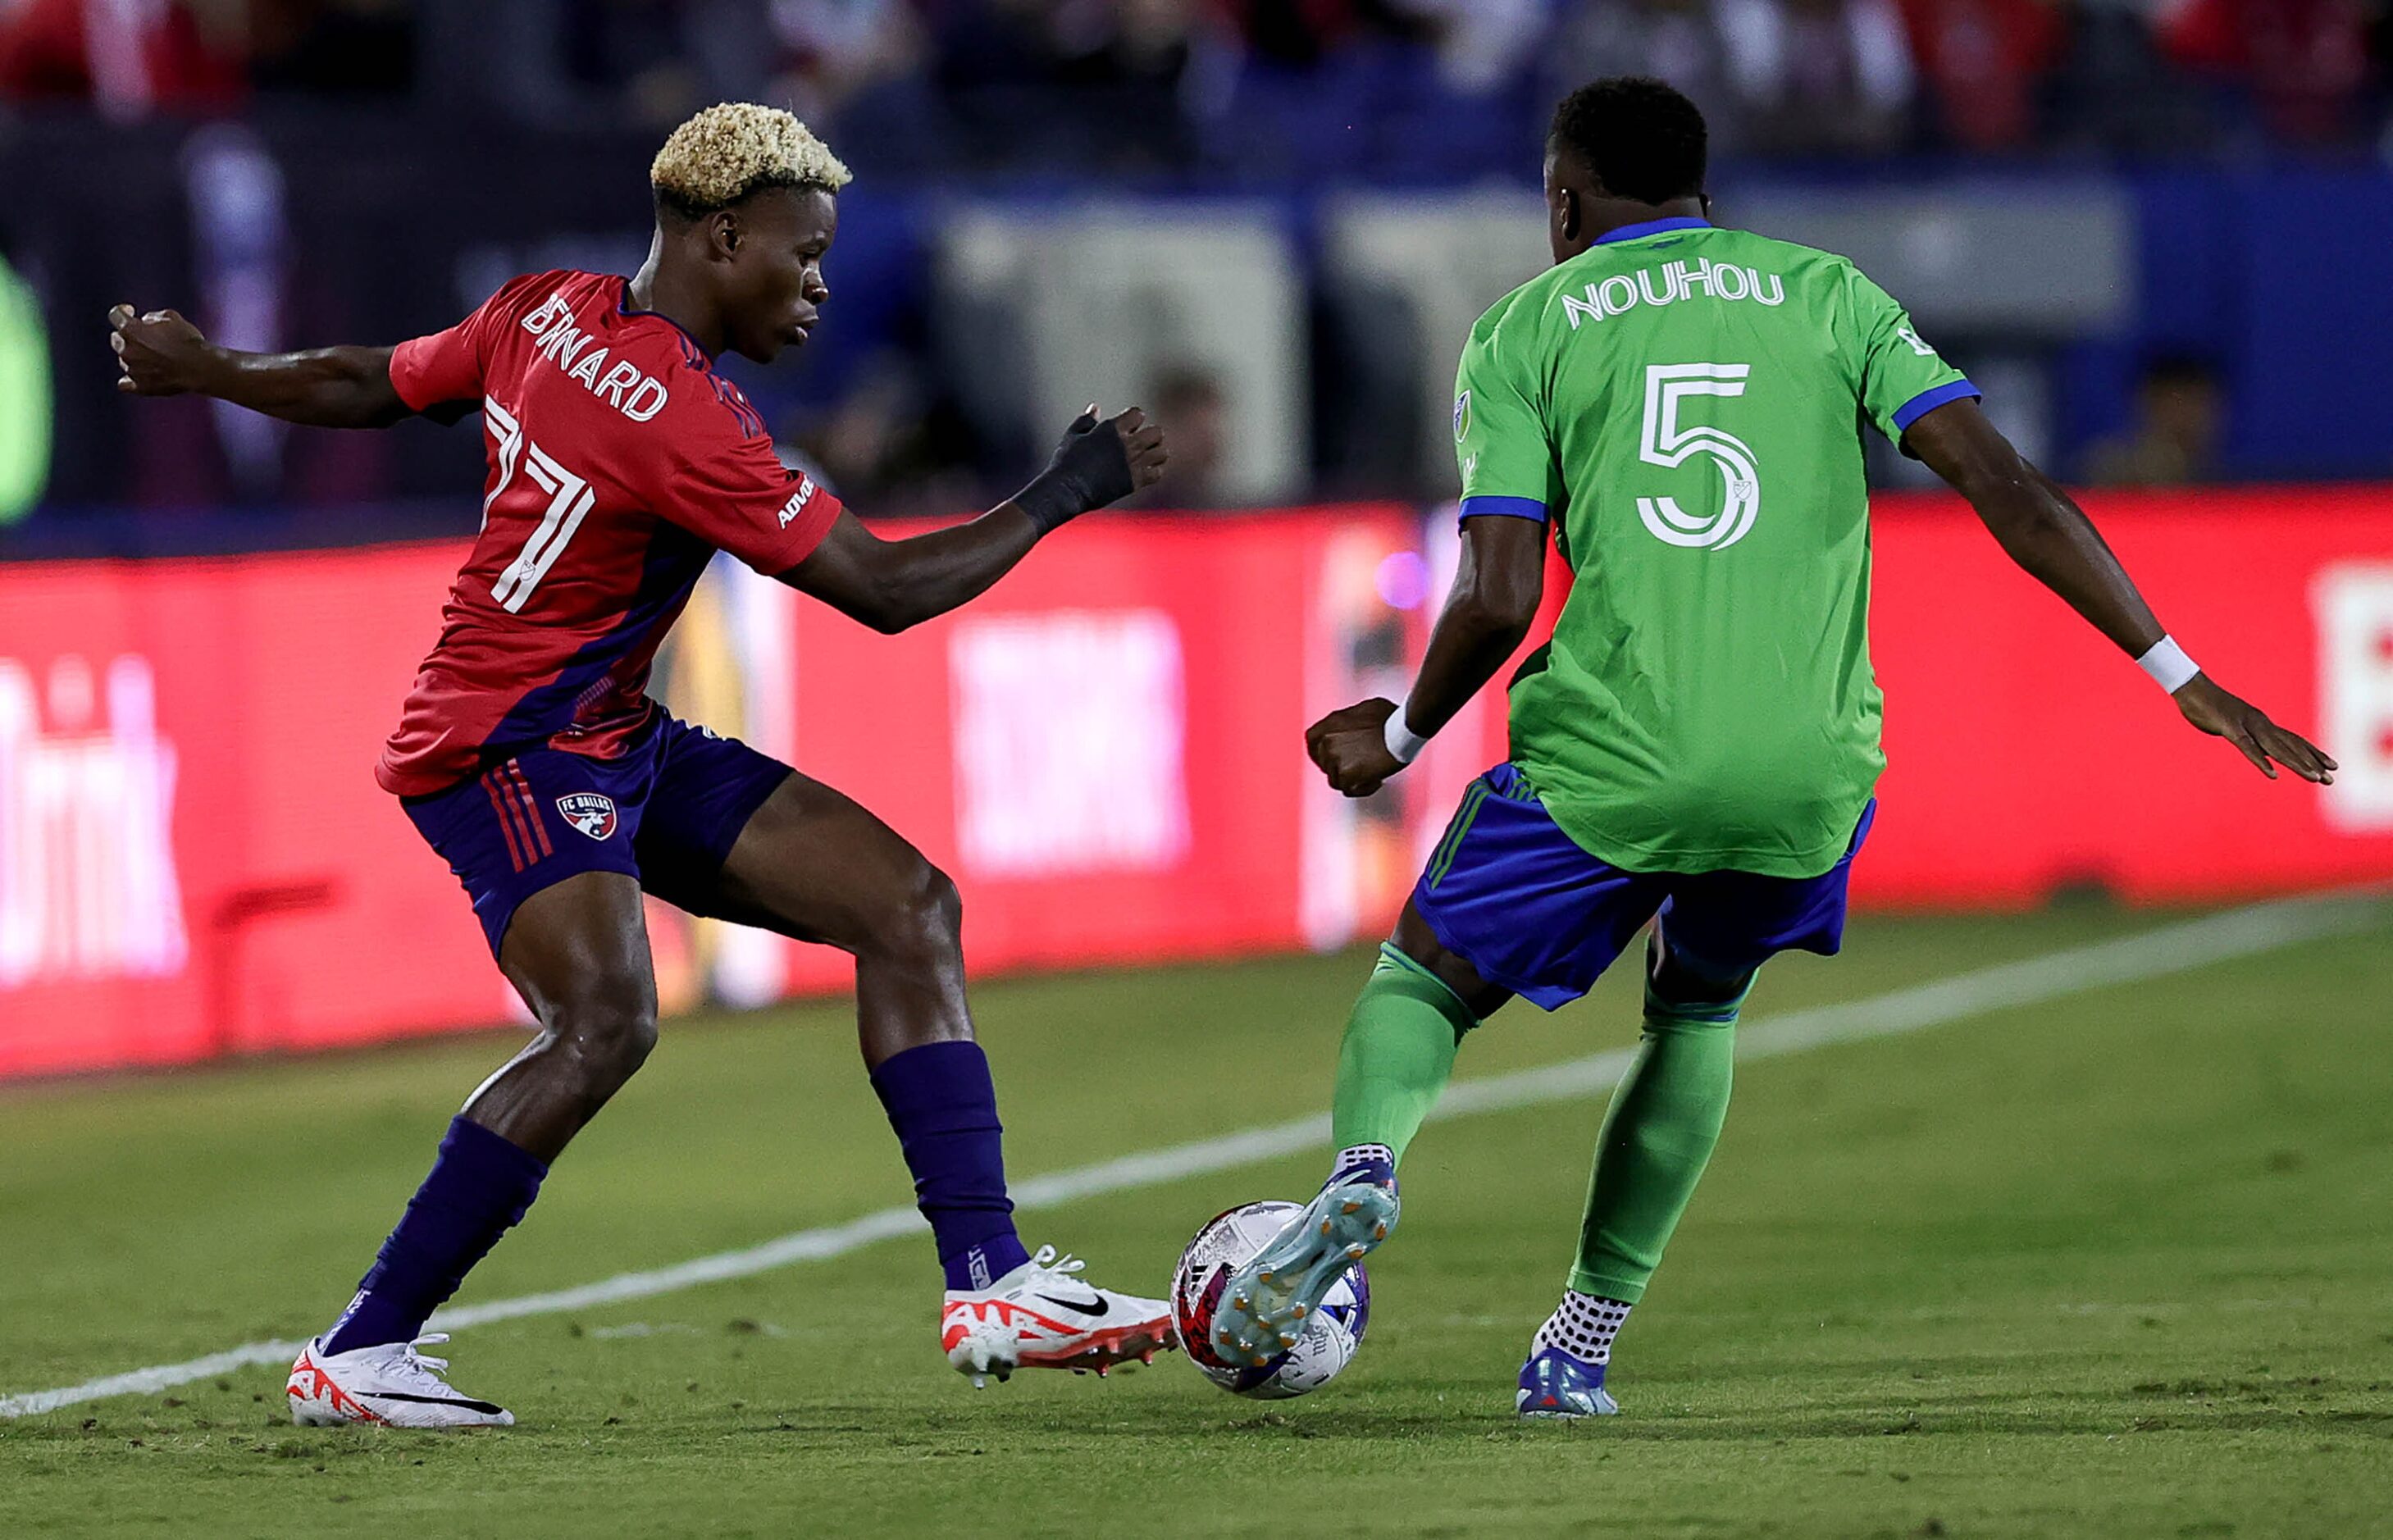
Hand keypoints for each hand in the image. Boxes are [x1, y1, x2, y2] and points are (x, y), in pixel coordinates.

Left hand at [109, 305, 214, 395]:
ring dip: (133, 356)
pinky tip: (138, 376)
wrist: (199, 368)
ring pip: (123, 360)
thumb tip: (145, 322)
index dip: (123, 311)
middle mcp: (126, 350)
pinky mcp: (140, 387)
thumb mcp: (172, 317)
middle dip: (127, 336)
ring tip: (152, 358)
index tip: (130, 311)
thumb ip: (153, 317)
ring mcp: (132, 370)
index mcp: (130, 330)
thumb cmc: (187, 341)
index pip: (115, 315)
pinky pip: (125, 384)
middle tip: (144, 337)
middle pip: (116, 339)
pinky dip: (130, 380)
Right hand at [1010, 405, 1166, 532]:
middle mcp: (1128, 443)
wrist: (1067, 489)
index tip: (1127, 428)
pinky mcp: (1136, 481)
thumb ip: (1087, 420)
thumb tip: (1095, 408)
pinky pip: (1158, 473)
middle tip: (1141, 444)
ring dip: (1156, 453)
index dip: (1134, 420)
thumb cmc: (1066, 462)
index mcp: (1113, 428)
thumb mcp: (1073, 436)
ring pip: (1163, 452)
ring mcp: (1134, 463)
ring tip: (1146, 458)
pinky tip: (1143, 473)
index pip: (1138, 414)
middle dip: (1151, 436)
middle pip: (1157, 433)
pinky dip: (1154, 472)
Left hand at [1307, 697, 1406, 797]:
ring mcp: (1334, 758)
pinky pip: (1348, 790)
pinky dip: (1363, 789)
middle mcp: (1327, 741)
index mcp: (1330, 723)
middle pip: (1324, 763)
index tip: (1329, 758)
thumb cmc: (1392, 718)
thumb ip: (1352, 720)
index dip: (1318, 752)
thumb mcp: (1366, 709)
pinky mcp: (1345, 775)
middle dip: (1339, 768)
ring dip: (1353, 780)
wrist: (1402, 731)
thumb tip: (1355, 725)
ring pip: (1335, 780)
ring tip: (1375, 775)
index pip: (1311, 740)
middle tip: (1359, 769)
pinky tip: (1378, 782)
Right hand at [2172, 674, 2335, 783]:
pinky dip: (2261, 761)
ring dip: (2296, 764)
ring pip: (2276, 749)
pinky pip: (2247, 748)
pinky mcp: (2230, 729)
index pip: (2293, 740)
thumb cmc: (2206, 705)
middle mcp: (2260, 724)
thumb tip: (2247, 741)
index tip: (2331, 765)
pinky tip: (2273, 775)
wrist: (2191, 687)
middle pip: (2291, 746)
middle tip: (2330, 780)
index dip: (2312, 753)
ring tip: (2314, 777)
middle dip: (2312, 762)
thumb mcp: (2229, 723)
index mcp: (2261, 723)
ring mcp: (2246, 726)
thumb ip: (2241, 733)